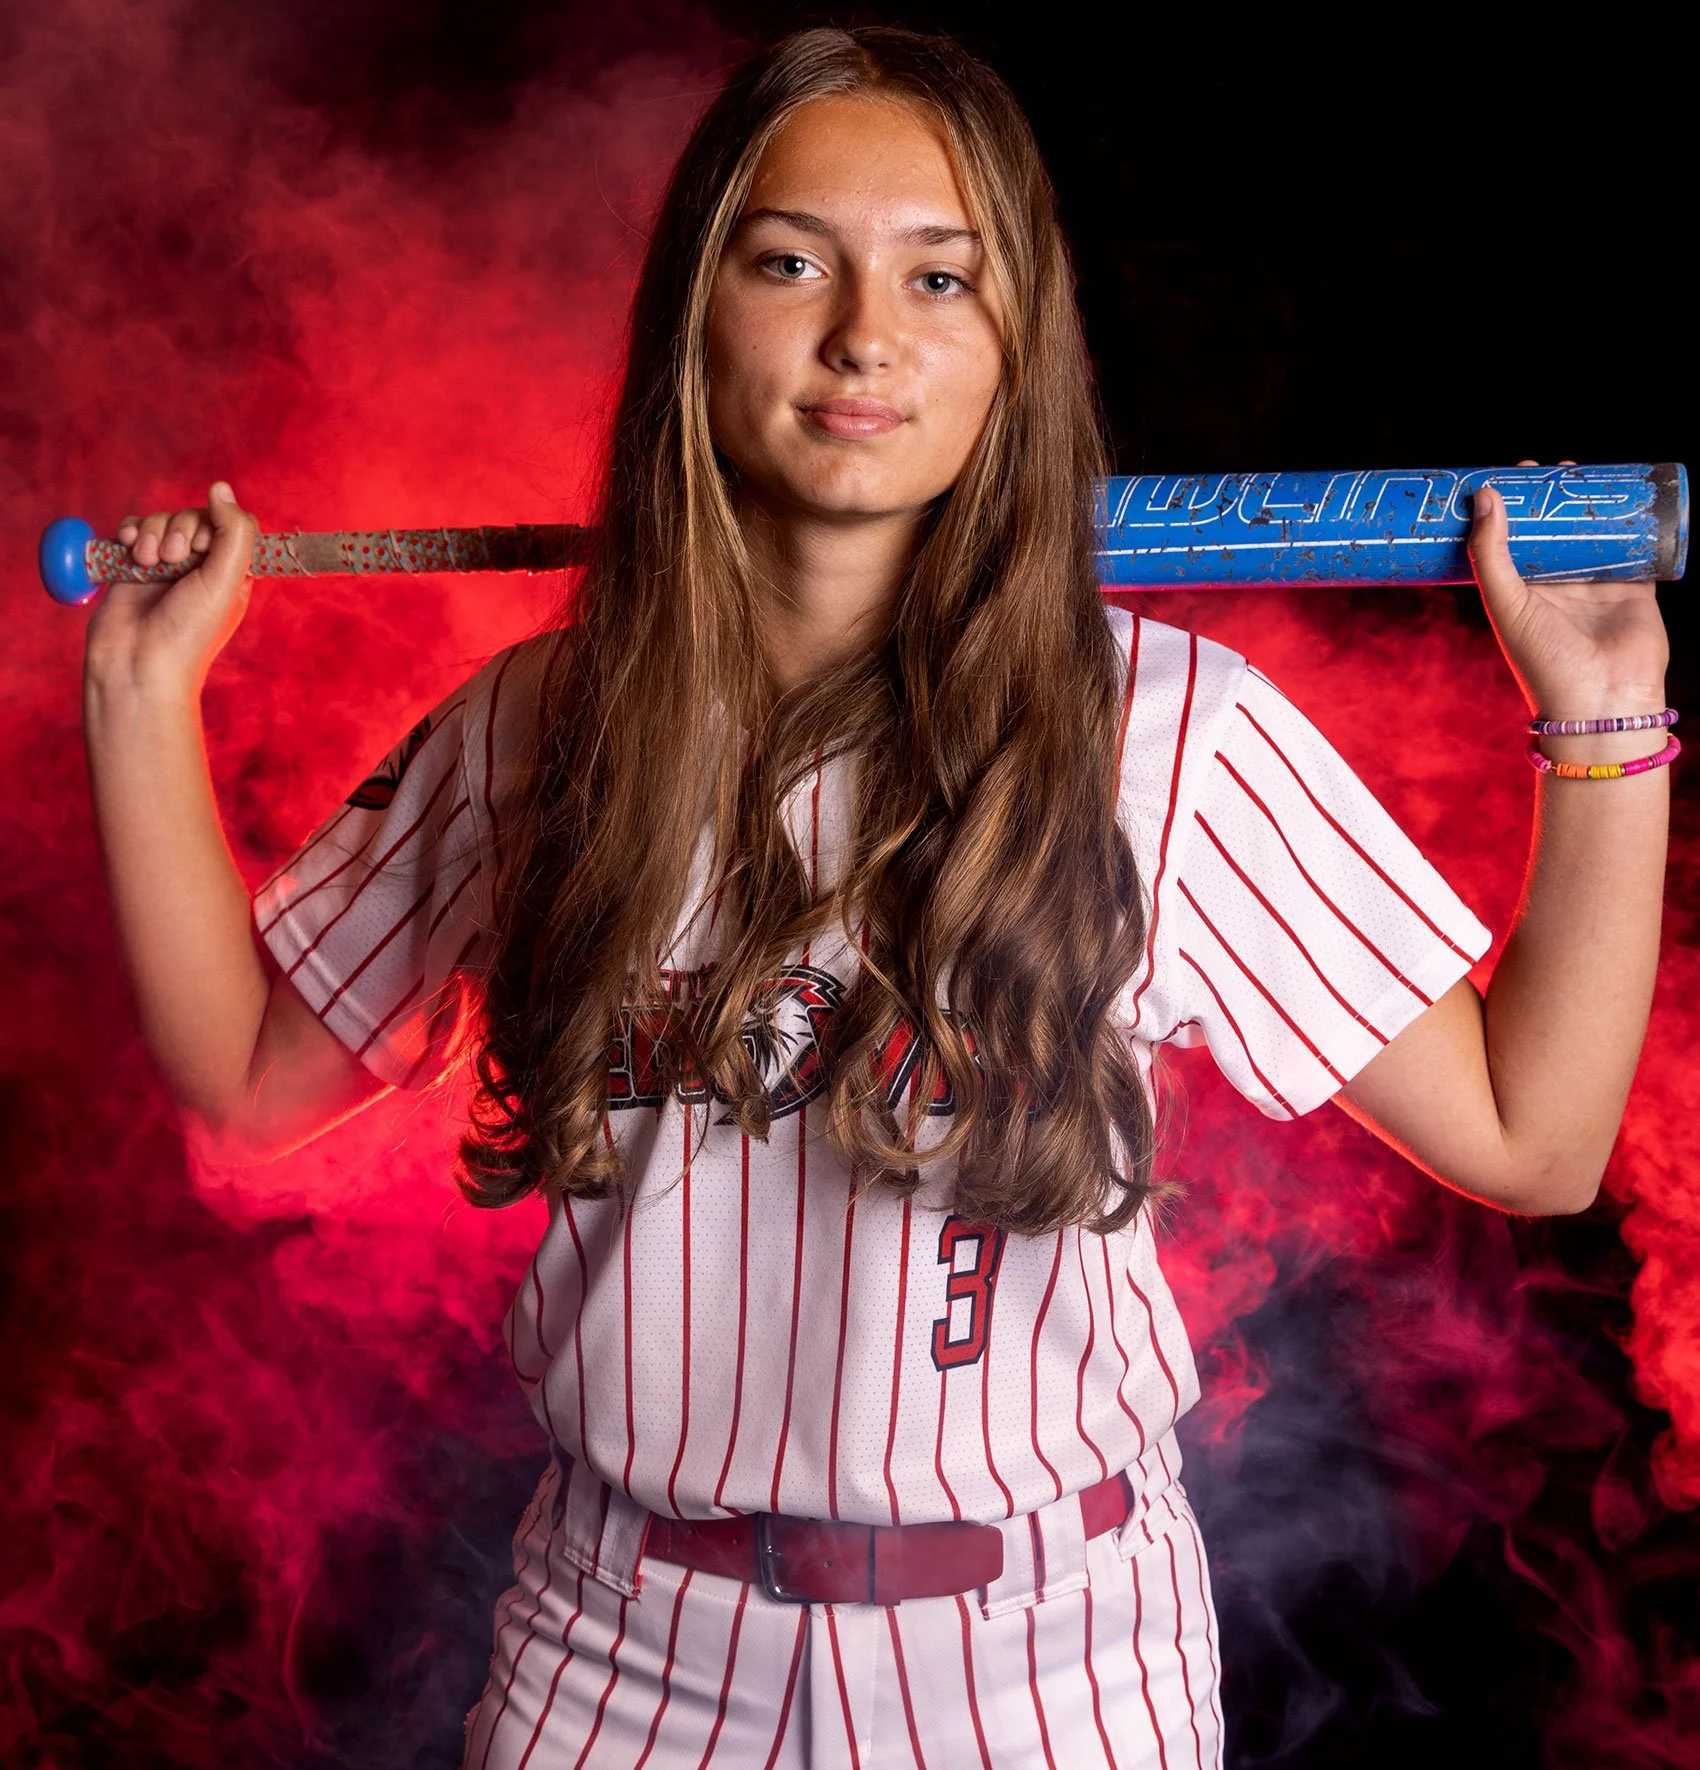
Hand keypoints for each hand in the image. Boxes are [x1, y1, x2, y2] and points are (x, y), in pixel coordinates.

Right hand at [83, 482, 258, 699]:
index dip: (218, 524)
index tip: (206, 547)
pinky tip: (130, 548)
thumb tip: (222, 487)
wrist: (136, 663)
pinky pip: (136, 529)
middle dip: (182, 529)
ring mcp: (167, 565)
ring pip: (163, 520)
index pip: (234, 524)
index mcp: (233, 573)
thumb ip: (233, 532)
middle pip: (197, 516)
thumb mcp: (226, 581)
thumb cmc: (188, 631)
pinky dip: (132, 532)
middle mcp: (202, 567)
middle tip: (176, 560)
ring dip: (154, 533)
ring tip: (149, 561)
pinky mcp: (134, 566)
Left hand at [1470, 461, 1668, 720]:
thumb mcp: (1506, 603)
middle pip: (1554, 533)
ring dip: (1590, 505)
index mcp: (1520, 594)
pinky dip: (1634, 523)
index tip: (1505, 479)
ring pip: (1593, 534)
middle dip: (1553, 501)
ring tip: (1583, 473)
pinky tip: (1630, 494)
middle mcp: (1556, 588)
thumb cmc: (1545, 660)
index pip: (1510, 543)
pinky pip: (1635, 547)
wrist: (1602, 699)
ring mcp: (1595, 586)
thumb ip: (1491, 553)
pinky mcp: (1633, 587)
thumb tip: (1485, 496)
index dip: (1508, 512)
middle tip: (1549, 469)